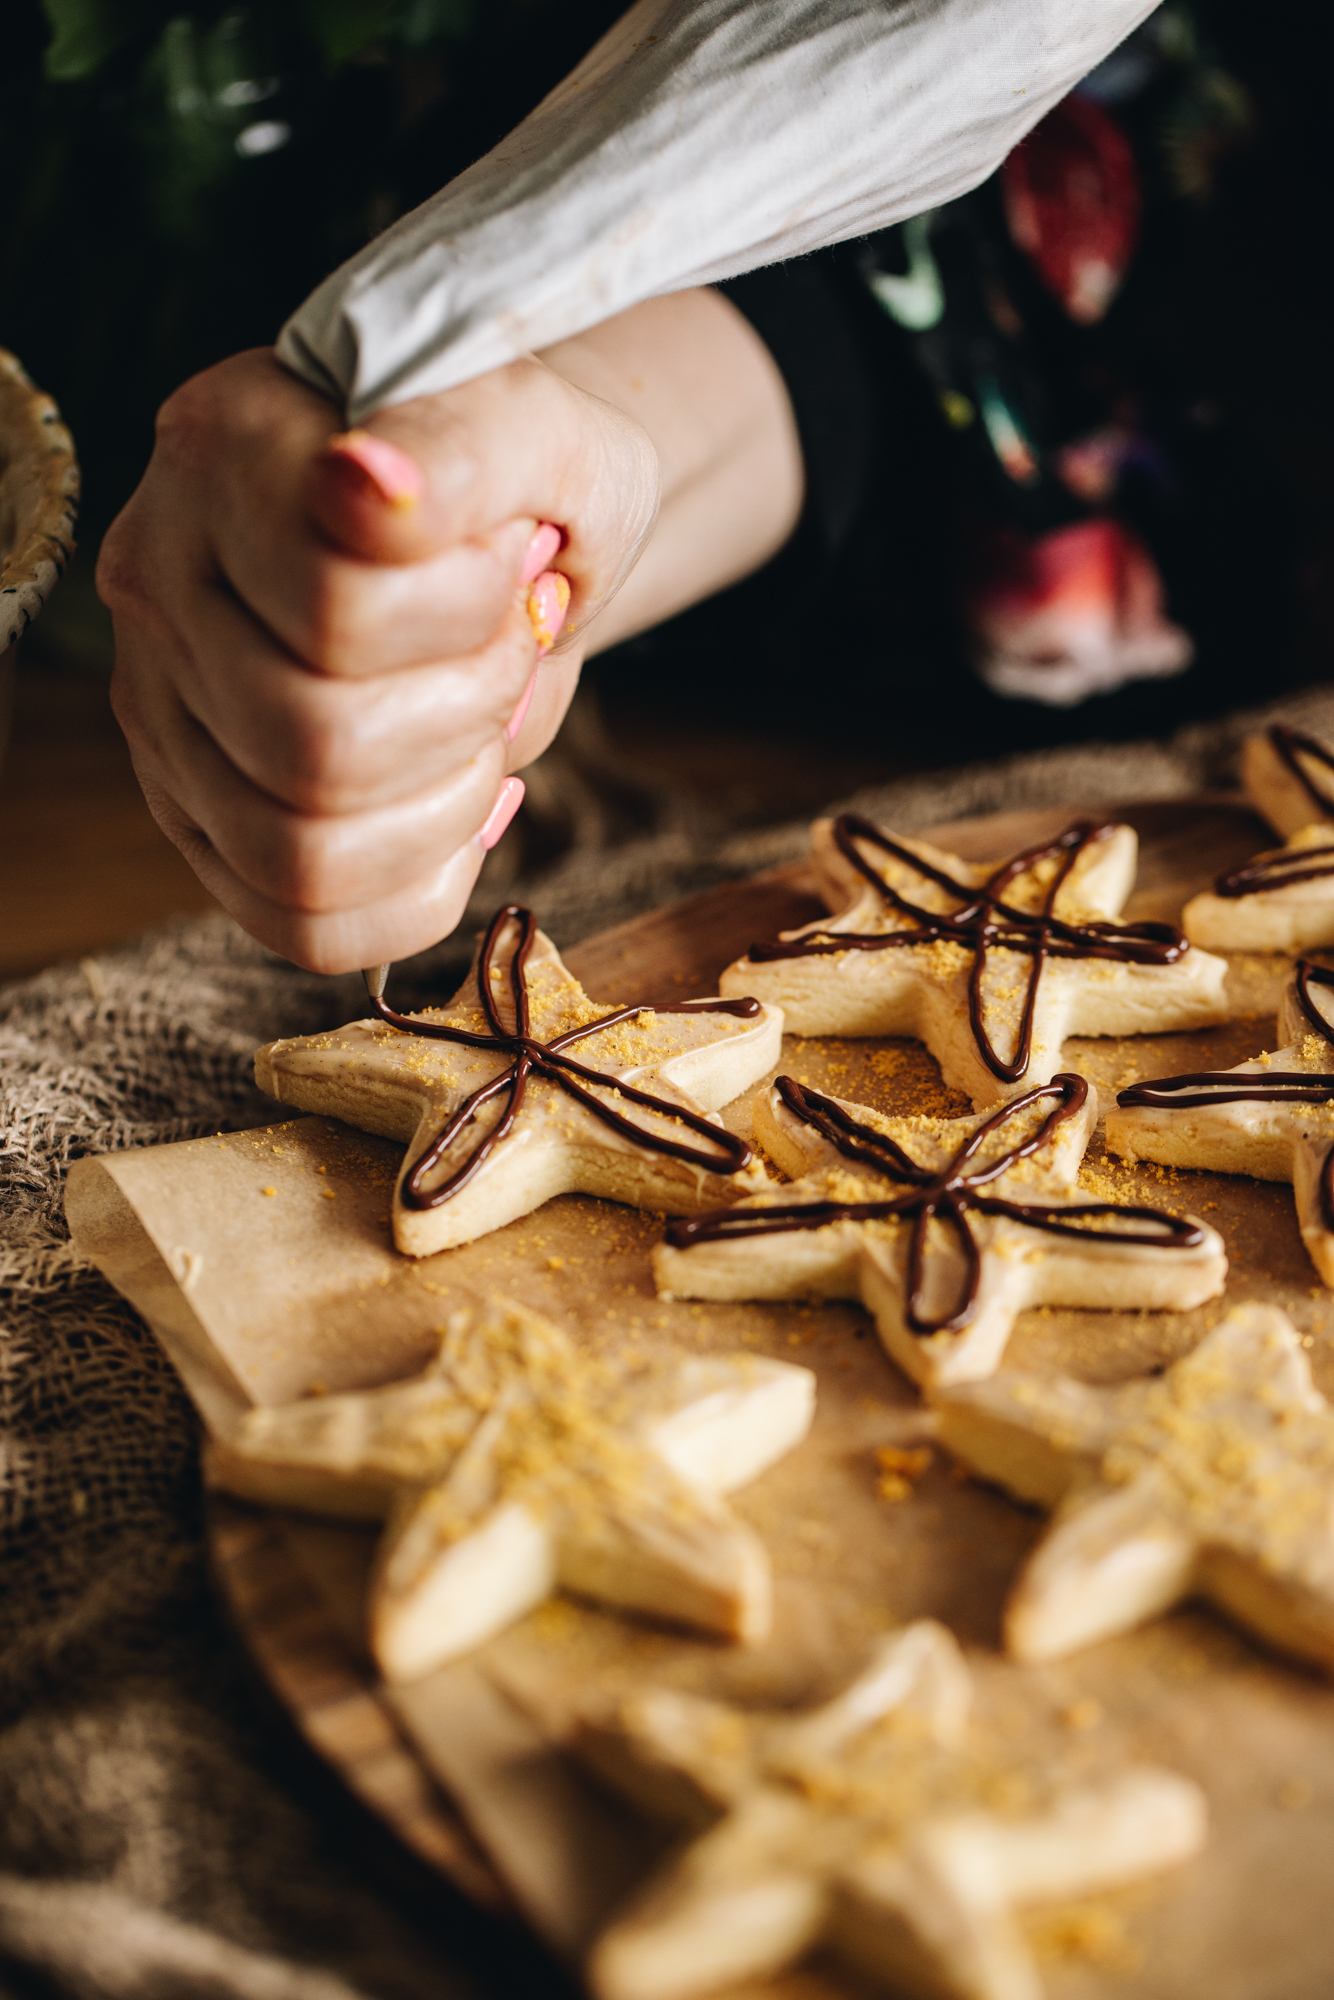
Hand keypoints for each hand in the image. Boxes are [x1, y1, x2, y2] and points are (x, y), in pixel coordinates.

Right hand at [98, 346, 657, 971]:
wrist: (520, 528)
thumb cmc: (523, 481)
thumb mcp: (529, 428)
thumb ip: (452, 447)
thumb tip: (362, 487)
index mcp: (222, 454)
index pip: (339, 613)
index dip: (471, 615)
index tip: (522, 559)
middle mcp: (158, 584)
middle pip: (316, 748)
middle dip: (469, 715)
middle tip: (515, 645)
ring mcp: (164, 714)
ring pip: (303, 856)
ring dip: (449, 805)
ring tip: (487, 721)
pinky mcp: (199, 817)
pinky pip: (305, 926)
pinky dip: (421, 886)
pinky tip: (467, 802)